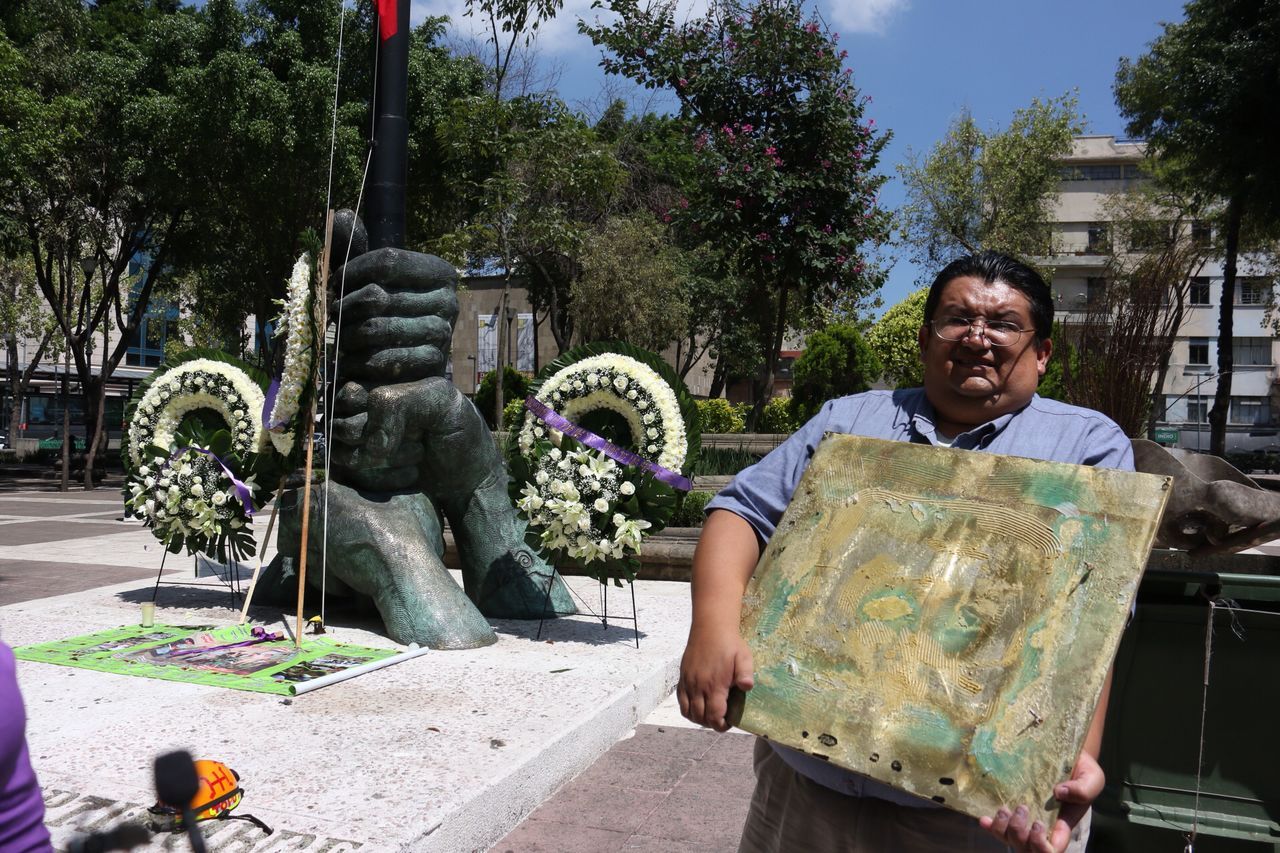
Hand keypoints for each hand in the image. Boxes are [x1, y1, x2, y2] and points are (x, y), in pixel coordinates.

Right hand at [677, 623, 753, 731]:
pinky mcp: (682, 677)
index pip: (714, 717)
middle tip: (722, 718)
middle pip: (700, 718)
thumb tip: (747, 687)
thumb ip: (745, 674)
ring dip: (699, 718)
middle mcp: (698, 687)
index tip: (729, 722)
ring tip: (710, 713)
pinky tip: (698, 704)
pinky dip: (688, 709)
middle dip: (711, 723)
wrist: (710, 627)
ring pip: (688, 712)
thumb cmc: (730, 643)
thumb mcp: (744, 657)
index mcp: (714, 685)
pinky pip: (681, 701)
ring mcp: (688, 682)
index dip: (721, 725)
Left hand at [979, 750, 1103, 851]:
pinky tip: (985, 819)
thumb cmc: (1081, 770)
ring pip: (1011, 839)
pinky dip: (991, 826)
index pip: (1052, 849)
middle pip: (1028, 848)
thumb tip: (1058, 792)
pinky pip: (998, 827)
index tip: (1038, 824)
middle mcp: (1043, 827)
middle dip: (1020, 835)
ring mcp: (1026, 820)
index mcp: (1063, 825)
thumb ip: (1083, 789)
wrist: (1066, 755)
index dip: (1041, 846)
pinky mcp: (1013, 810)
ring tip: (1005, 809)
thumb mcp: (1091, 778)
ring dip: (1005, 829)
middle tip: (1023, 809)